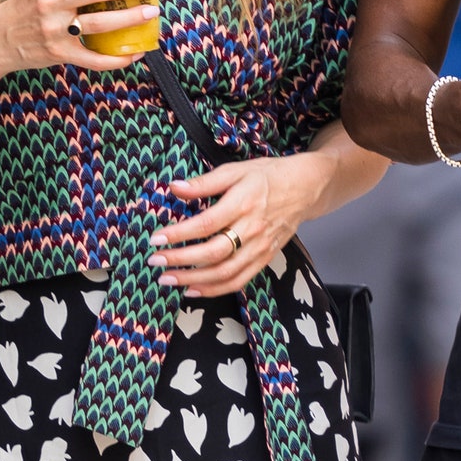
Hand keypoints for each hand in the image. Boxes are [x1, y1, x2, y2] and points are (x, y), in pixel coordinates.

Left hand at [150, 151, 332, 297]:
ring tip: (168, 279)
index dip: (179, 234)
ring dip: (193, 280)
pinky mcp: (264, 259)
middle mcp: (252, 229)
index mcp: (243, 203)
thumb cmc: (268, 176)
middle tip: (155, 261)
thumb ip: (204, 182)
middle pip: (213, 252)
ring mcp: (260, 247)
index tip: (156, 239)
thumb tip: (174, 187)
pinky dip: (215, 290)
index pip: (206, 224)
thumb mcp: (235, 170)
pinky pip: (238, 281)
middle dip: (180, 260)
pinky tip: (193, 290)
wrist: (305, 188)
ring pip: (225, 272)